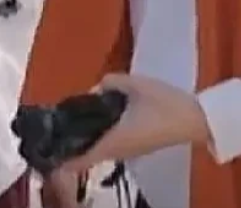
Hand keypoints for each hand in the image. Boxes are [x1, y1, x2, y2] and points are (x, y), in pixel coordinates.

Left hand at [50, 74, 211, 181]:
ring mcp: (127, 150)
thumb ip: (110, 82)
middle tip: (54, 120)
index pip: (79, 158)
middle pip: (84, 153)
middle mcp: (116, 150)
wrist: (195, 118)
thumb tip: (96, 87)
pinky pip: (107, 143)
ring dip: (83, 136)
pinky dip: (96, 133)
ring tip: (71, 114)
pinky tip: (95, 115)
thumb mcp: (135, 84)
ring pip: (96, 148)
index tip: (45, 142)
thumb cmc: (164, 103)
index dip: (59, 155)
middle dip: (68, 141)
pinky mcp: (136, 146)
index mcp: (113, 140)